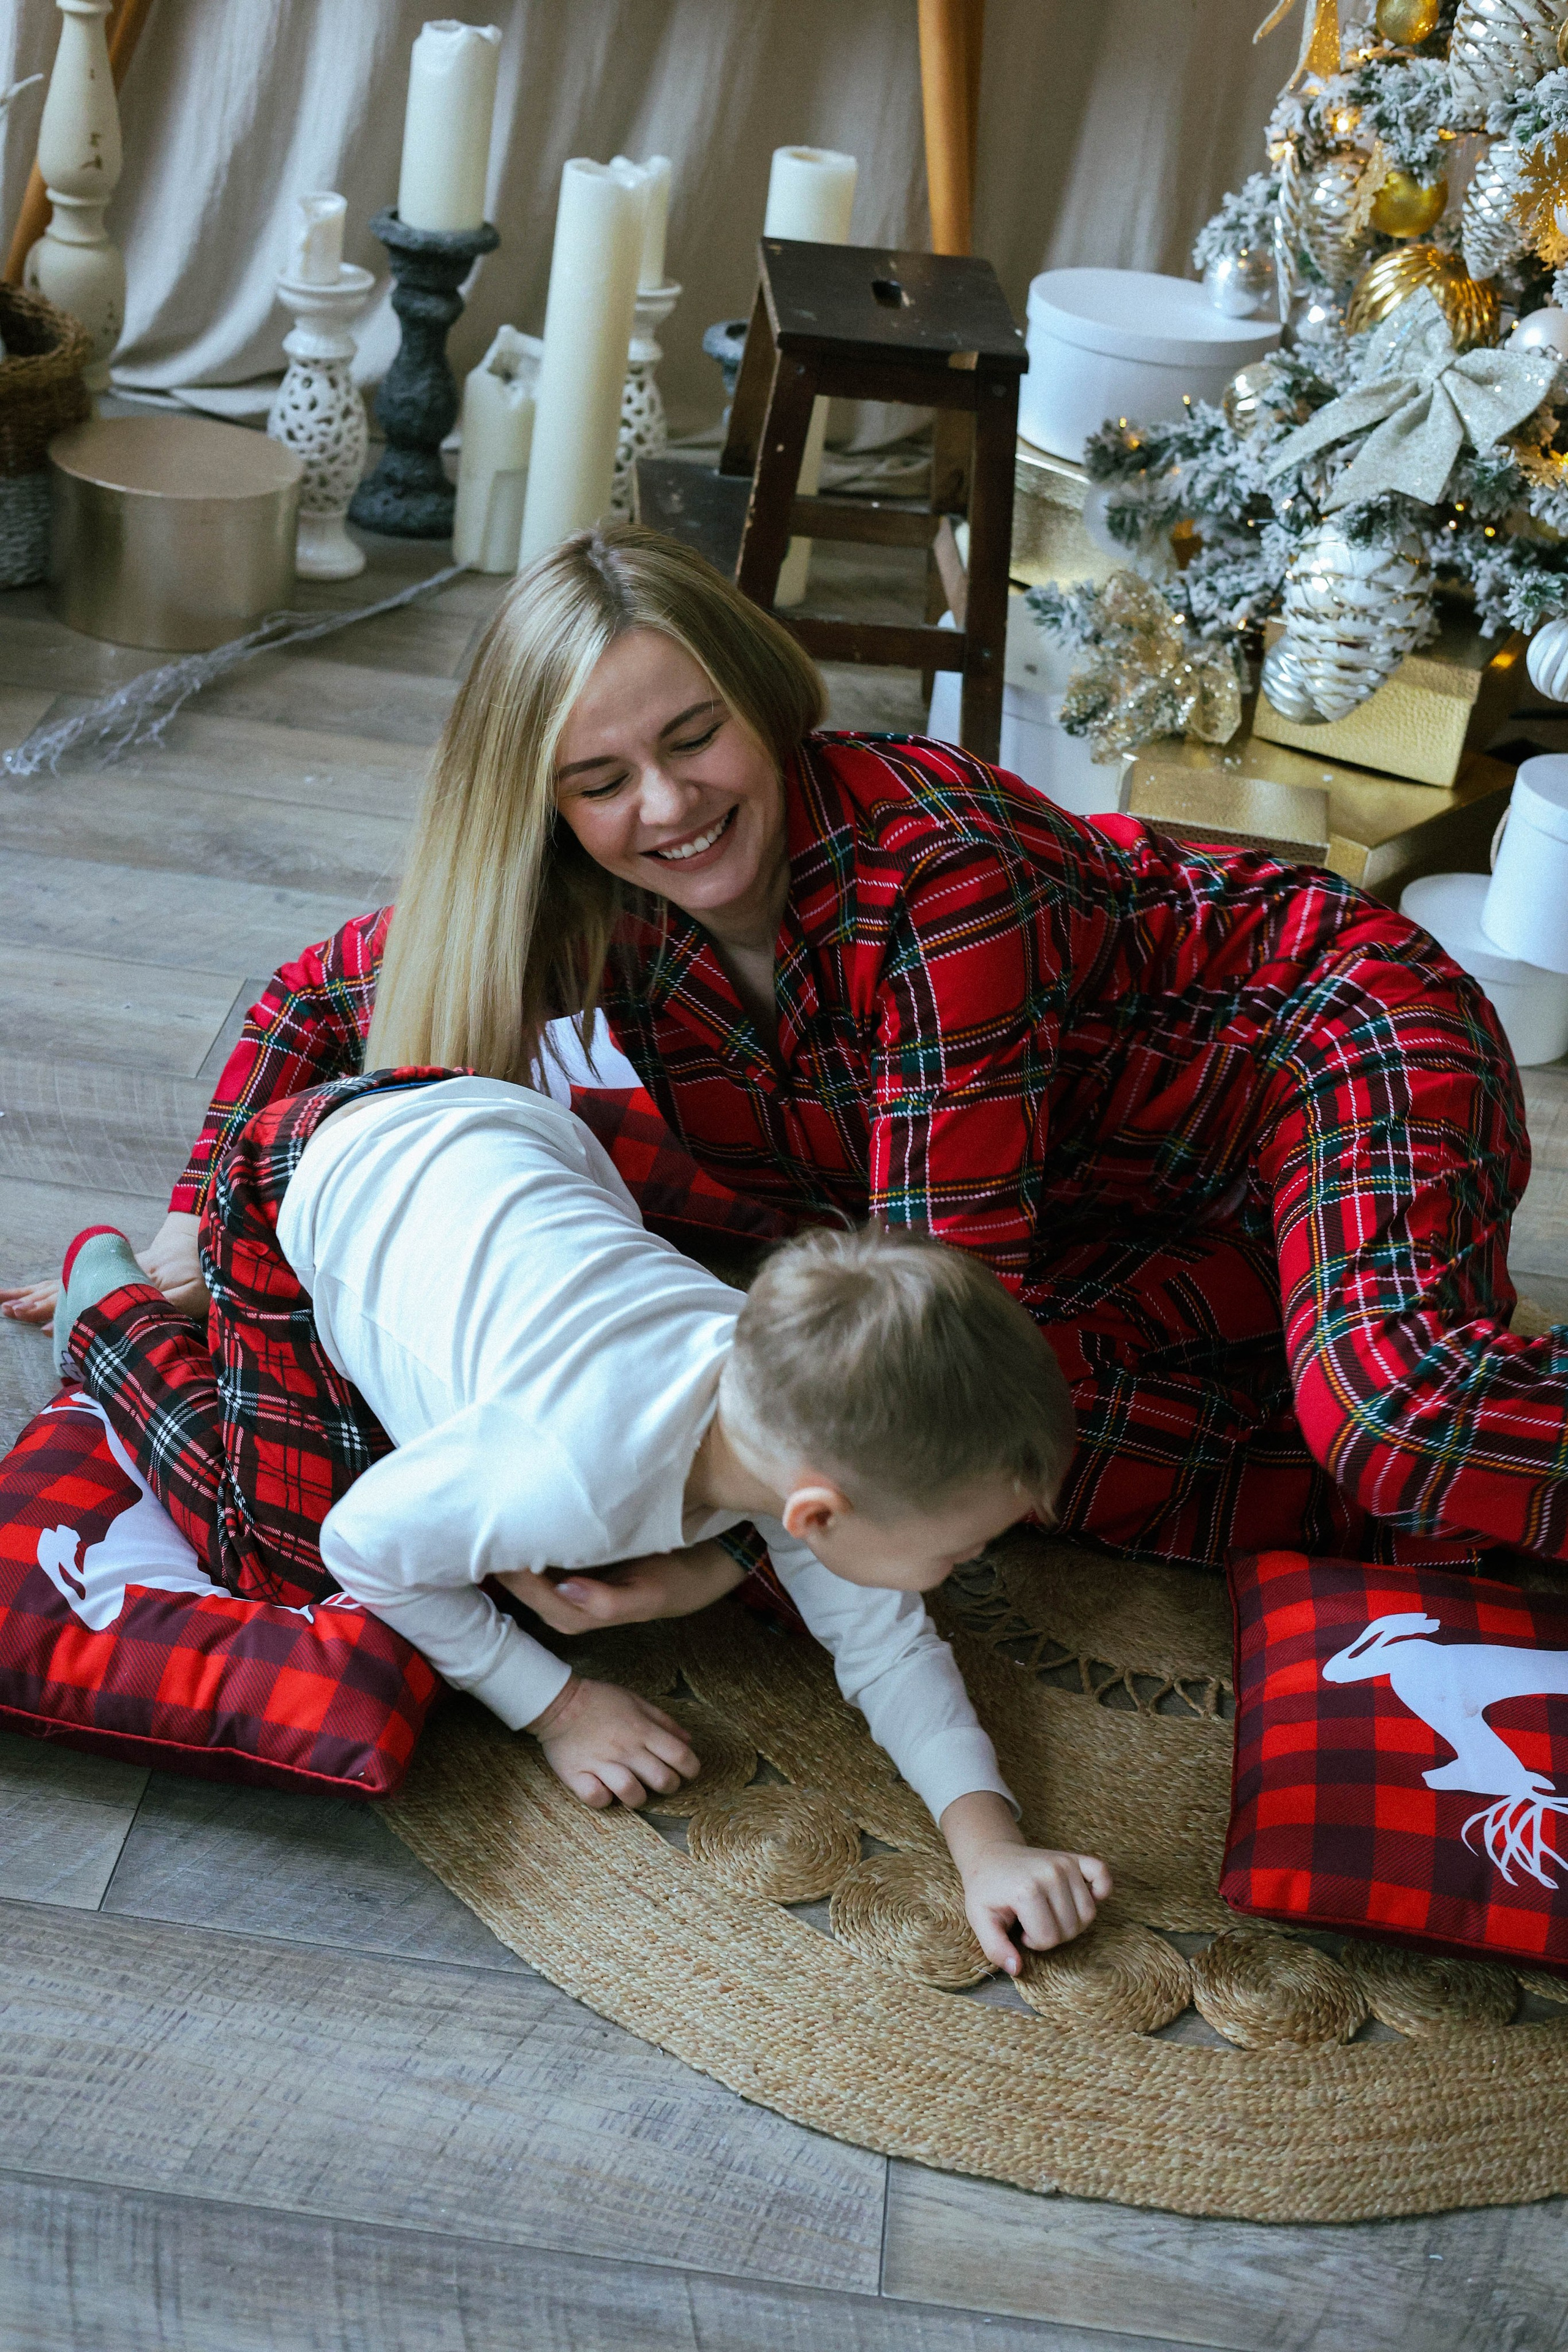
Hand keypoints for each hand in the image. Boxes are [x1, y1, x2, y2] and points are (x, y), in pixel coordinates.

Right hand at [1, 1209, 207, 1326]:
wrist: (198, 1247)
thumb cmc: (198, 1275)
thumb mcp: (190, 1292)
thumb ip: (166, 1304)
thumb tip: (136, 1318)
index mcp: (125, 1283)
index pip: (84, 1298)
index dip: (62, 1312)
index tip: (40, 1326)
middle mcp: (108, 1277)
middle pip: (63, 1289)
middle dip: (35, 1302)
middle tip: (8, 1311)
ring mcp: (104, 1275)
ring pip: (61, 1284)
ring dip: (34, 1296)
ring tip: (6, 1304)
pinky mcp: (106, 1276)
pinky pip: (72, 1282)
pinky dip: (50, 1290)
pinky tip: (33, 1299)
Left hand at [497, 1539, 744, 1634]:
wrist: (694, 1573)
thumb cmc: (669, 1582)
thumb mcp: (647, 1595)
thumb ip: (607, 1601)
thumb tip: (564, 1590)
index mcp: (578, 1615)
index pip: (531, 1595)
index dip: (512, 1573)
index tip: (494, 1542)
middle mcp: (566, 1605)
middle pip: (521, 1586)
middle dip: (500, 1560)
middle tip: (480, 1522)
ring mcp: (568, 1588)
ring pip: (527, 1573)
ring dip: (510, 1549)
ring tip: (493, 1515)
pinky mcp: (573, 1571)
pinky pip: (540, 1560)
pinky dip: (527, 1541)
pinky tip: (519, 1517)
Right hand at [526, 1674, 698, 1808]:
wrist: (558, 1702)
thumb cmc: (600, 1701)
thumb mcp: (636, 1701)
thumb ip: (664, 1721)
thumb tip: (688, 1741)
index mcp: (642, 1730)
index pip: (681, 1756)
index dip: (692, 1769)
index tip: (687, 1772)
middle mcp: (626, 1749)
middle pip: (663, 1780)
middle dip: (670, 1786)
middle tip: (661, 1781)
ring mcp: (601, 1763)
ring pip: (633, 1794)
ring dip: (638, 1797)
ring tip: (634, 1790)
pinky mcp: (578, 1775)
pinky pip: (597, 1798)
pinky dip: (604, 1798)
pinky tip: (604, 1789)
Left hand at [940, 1789, 1111, 1974]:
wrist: (990, 1855)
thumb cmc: (986, 1890)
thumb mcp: (980, 1920)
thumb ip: (996, 1948)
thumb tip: (1017, 1969)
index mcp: (1026, 1891)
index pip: (1049, 1938)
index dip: (1034, 1942)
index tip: (1020, 1929)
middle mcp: (1050, 1874)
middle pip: (1071, 1928)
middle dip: (1052, 1934)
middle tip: (1034, 1921)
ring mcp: (1065, 1864)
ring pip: (1088, 1913)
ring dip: (1071, 1921)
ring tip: (1049, 1912)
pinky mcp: (1074, 1858)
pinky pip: (1103, 1876)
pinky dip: (1100, 1891)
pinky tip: (1082, 1897)